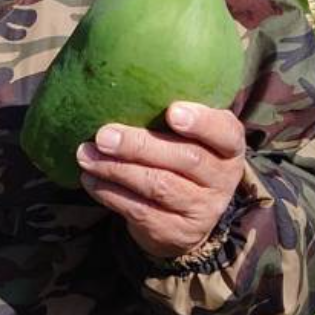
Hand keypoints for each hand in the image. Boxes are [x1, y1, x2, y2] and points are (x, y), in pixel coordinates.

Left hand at [75, 101, 246, 259]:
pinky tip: (90, 179)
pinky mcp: (175, 231)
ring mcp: (201, 209)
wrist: (184, 219)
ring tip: (86, 154)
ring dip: (116, 169)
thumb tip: (116, 82)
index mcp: (228, 148)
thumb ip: (169, 115)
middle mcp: (221, 179)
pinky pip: (140, 210)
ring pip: (158, 185)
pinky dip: (110, 193)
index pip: (226, 133)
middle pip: (186, 159)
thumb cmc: (176, 159)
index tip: (172, 112)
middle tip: (104, 134)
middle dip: (139, 146)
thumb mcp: (186, 138)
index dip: (202, 122)